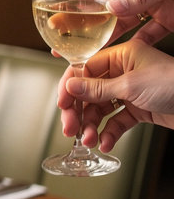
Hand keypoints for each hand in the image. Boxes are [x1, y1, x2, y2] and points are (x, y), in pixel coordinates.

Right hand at [58, 39, 173, 149]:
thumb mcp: (131, 85)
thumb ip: (97, 88)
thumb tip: (70, 86)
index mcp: (122, 56)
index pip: (84, 69)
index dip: (70, 88)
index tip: (62, 104)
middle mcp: (123, 72)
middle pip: (89, 92)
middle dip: (79, 113)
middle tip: (71, 128)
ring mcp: (130, 91)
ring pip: (100, 110)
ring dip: (92, 127)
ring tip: (90, 140)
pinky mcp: (138, 109)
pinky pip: (116, 121)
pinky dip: (109, 133)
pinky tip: (106, 142)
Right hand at [65, 0, 173, 49]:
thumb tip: (112, 8)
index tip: (61, 8)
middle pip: (108, 5)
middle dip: (87, 21)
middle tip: (66, 36)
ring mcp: (154, 3)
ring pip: (124, 22)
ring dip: (106, 36)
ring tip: (86, 52)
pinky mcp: (168, 18)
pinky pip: (147, 33)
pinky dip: (135, 44)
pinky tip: (119, 54)